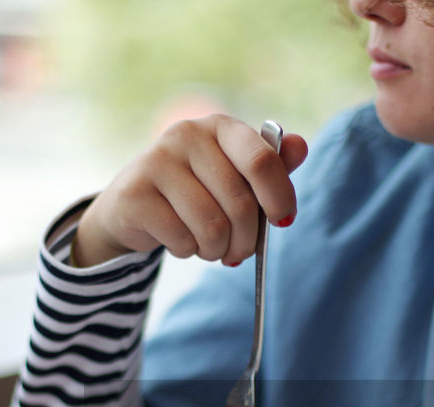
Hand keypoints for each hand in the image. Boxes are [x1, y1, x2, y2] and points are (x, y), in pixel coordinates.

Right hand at [72, 115, 308, 266]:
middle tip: (239, 252)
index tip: (283, 221)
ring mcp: (156, 161)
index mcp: (219, 127)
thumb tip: (301, 146)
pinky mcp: (135, 194)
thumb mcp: (234, 177)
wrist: (132, 204)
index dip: (279, 196)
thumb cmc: (195, 191)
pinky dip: (188, 251)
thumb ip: (268, 167)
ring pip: (211, 227)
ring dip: (217, 250)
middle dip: (246, 240)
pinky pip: (182, 239)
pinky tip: (180, 241)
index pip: (262, 160)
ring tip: (209, 247)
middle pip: (239, 203)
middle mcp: (186, 135)